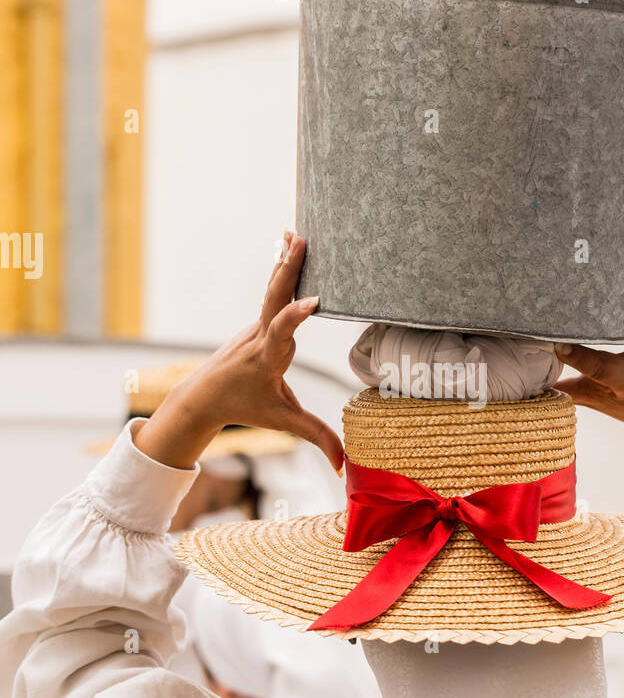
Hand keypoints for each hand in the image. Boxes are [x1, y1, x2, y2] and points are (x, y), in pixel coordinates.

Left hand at [135, 233, 343, 472]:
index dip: (295, 317)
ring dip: (285, 262)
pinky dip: (282, 268)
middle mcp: (261, 336)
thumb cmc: (247, 407)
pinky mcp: (260, 320)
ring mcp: (258, 324)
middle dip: (287, 271)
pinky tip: (289, 243)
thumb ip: (316, 437)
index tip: (312, 300)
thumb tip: (343, 465)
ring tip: (295, 233)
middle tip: (300, 242)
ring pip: (273, 289)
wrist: (205, 395)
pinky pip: (274, 290)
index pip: (281, 333)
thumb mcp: (283, 422)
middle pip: (274, 298)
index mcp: (268, 358)